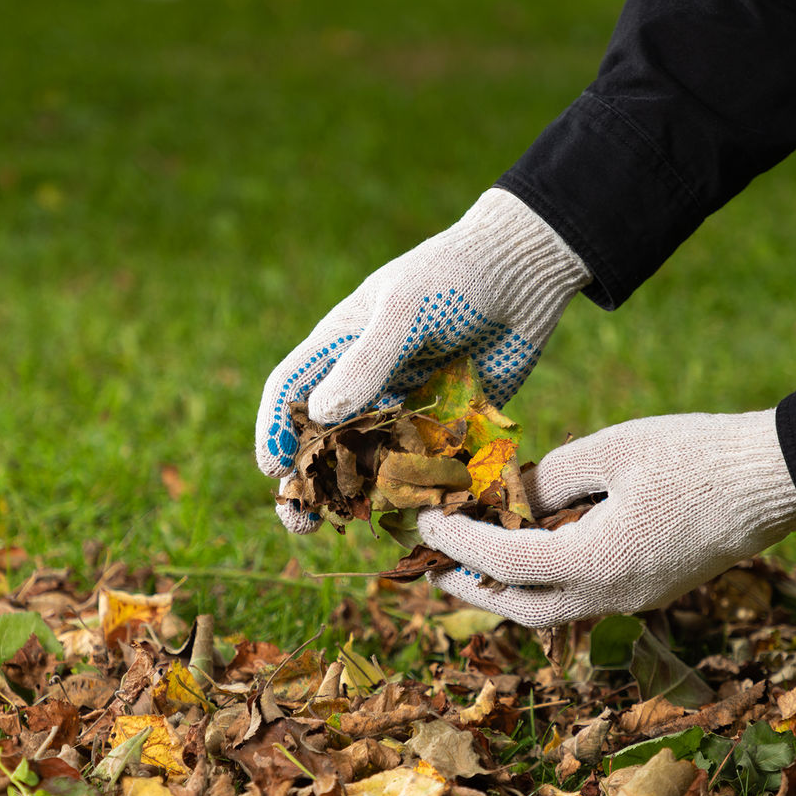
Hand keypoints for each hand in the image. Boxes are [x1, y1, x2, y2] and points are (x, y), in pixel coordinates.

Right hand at [256, 188, 590, 532]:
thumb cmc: (453, 276)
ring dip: (362, 492)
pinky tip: (418, 510)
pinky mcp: (450, 421)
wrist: (522, 272)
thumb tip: (323, 416)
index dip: (277, 431)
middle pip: (327, 437)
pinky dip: (420, 486)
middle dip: (312, 479)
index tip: (273, 469)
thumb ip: (368, 362)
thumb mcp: (406, 310)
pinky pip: (428, 462)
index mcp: (342, 347)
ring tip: (353, 522)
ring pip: (375, 458)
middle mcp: (369, 382)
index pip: (293, 393)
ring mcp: (409, 404)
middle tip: (303, 520)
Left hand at [417, 410, 795, 626]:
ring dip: (507, 591)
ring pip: (553, 611)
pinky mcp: (651, 591)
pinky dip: (544, 584)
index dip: (456, 542)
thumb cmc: (693, 455)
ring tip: (472, 565)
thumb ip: (551, 477)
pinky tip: (532, 555)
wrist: (770, 480)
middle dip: (472, 588)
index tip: (422, 522)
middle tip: (433, 565)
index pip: (504, 560)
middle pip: (523, 608)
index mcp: (597, 561)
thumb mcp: (611, 450)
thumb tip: (513, 497)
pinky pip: (582, 599)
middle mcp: (612, 595)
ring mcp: (635, 600)